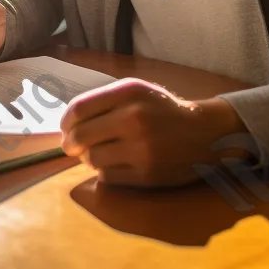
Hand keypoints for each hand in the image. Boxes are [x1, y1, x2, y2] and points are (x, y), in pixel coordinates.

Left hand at [60, 78, 247, 186]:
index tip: (65, 128)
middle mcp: (134, 118)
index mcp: (129, 92)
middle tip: (72, 147)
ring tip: (97, 154)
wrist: (203, 133)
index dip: (65, 122)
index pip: (79, 108)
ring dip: (88, 159)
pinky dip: (105, 172)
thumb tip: (67, 124)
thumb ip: (104, 101)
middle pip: (80, 136)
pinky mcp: (147, 174)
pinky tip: (115, 164)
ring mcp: (141, 148)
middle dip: (70, 144)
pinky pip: (107, 176)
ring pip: (92, 159)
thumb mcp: (136, 92)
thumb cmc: (162, 110)